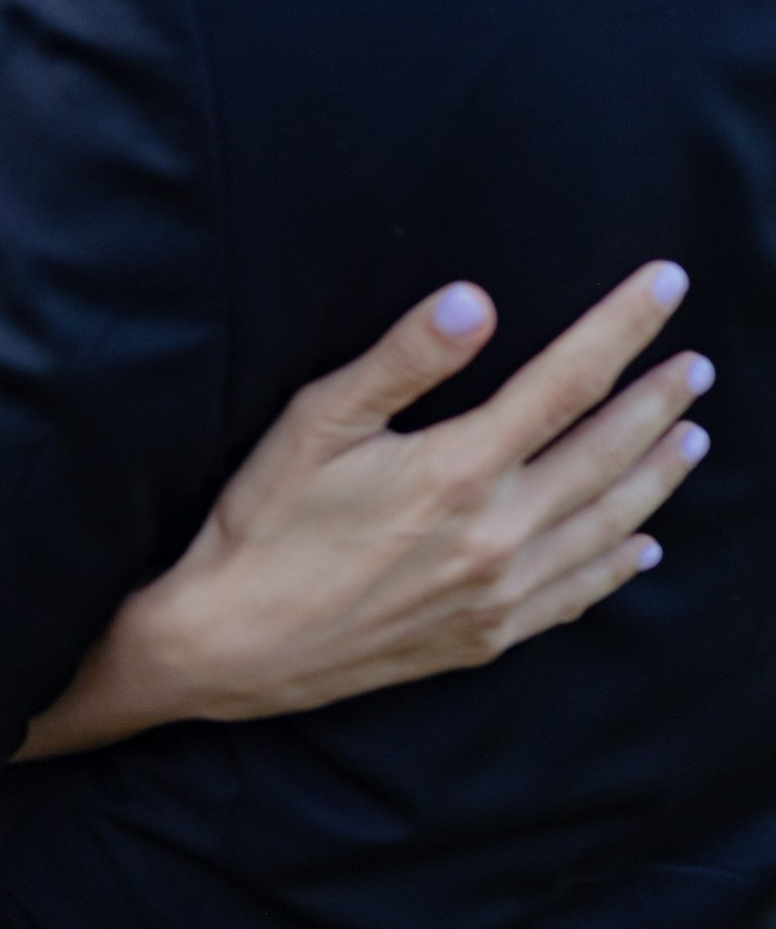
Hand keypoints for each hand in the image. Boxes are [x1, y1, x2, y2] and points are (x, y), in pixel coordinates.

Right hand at [23, 261, 712, 759]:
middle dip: (658, 401)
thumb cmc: (264, 524)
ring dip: (657, 477)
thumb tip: (475, 301)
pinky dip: (618, 565)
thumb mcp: (315, 423)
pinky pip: (576, 596)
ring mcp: (499, 593)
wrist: (232, 647)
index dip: (624, 325)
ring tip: (693, 437)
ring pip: (607, 525)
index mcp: (461, 469)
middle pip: (606, 453)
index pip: (569, 380)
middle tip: (696, 365)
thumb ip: (401, 360)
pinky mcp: (485, 637)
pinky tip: (641, 547)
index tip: (667, 281)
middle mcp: (498, 535)